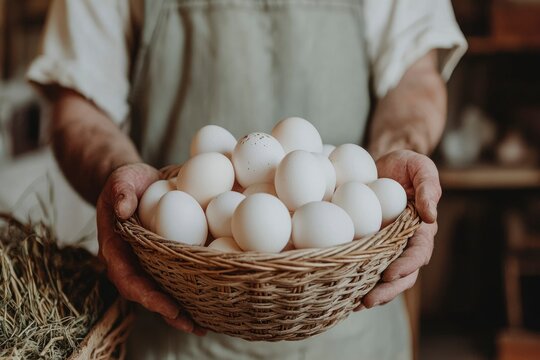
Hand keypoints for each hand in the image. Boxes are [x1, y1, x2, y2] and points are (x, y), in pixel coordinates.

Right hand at [96, 163, 205, 334]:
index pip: (127, 278)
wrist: (137, 183)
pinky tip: (213, 299)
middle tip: (193, 326)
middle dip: (169, 312)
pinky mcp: (165, 258)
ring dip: (183, 310)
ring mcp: (148, 262)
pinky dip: (193, 289)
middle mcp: (132, 262)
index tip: (167, 306)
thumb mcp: (122, 180)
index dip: (146, 295)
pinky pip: (177, 276)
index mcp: (116, 249)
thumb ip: (121, 191)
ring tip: (206, 325)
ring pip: (163, 290)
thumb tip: (122, 208)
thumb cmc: (128, 182)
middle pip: (148, 294)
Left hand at [357, 150, 440, 308]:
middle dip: (387, 291)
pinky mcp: (367, 245)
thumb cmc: (403, 164)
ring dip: (371, 292)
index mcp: (421, 228)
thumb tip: (431, 214)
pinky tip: (339, 289)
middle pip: (402, 274)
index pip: (418, 252)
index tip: (390, 274)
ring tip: (354, 304)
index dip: (407, 266)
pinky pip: (363, 265)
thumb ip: (429, 185)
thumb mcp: (419, 166)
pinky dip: (355, 279)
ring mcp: (385, 247)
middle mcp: (404, 242)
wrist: (379, 165)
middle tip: (368, 301)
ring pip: (382, 276)